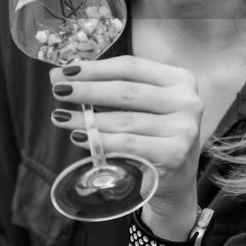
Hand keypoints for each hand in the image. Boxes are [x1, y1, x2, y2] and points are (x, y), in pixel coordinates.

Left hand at [49, 55, 202, 225]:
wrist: (176, 178)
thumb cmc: (151, 134)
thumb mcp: (137, 106)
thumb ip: (105, 88)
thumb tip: (57, 75)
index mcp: (180, 79)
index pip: (132, 67)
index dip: (97, 68)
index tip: (66, 70)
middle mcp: (187, 101)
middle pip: (127, 91)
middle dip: (88, 90)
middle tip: (58, 90)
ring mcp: (184, 128)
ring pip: (124, 120)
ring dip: (87, 118)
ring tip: (61, 117)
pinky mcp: (175, 153)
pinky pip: (128, 144)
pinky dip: (100, 141)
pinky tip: (79, 137)